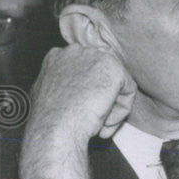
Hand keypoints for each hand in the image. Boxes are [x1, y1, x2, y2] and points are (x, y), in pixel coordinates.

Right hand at [19, 46, 136, 178]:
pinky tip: (106, 122)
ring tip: (100, 126)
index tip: (84, 114)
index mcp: (58, 56)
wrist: (54, 128)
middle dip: (103, 100)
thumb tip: (79, 91)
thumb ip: (65, 86)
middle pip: (102, 76)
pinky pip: (128, 90)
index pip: (86, 72)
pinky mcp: (113, 69)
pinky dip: (122, 110)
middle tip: (97, 123)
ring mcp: (95, 57)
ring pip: (116, 84)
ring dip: (112, 108)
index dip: (89, 95)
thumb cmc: (50, 120)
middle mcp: (76, 51)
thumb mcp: (50, 96)